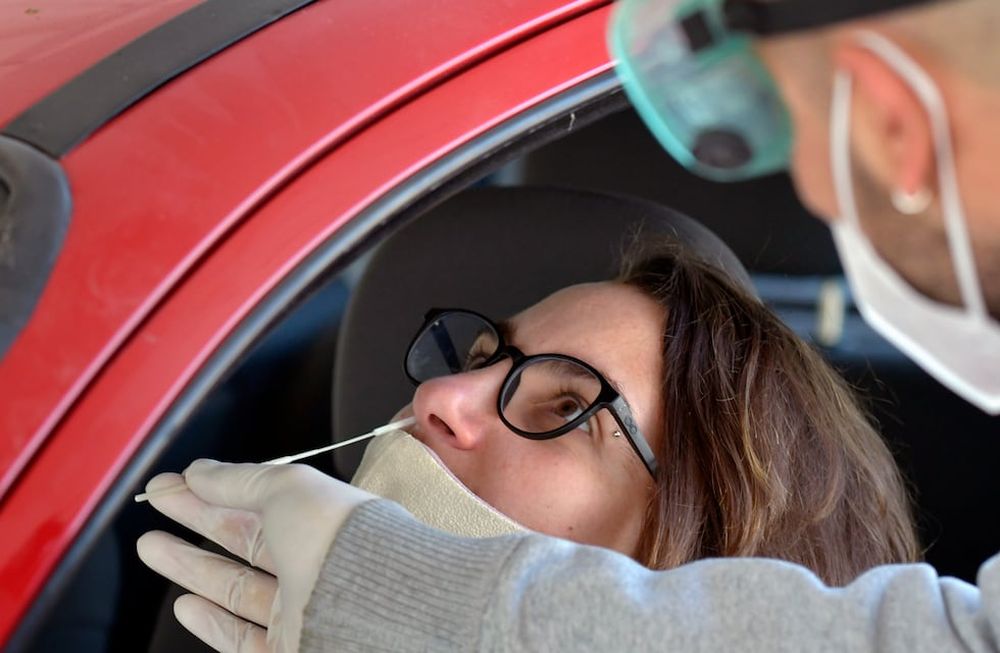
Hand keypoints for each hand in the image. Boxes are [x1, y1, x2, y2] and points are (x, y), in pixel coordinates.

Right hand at [137, 459, 375, 651]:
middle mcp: (316, 565)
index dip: (216, 489)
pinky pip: (243, 639)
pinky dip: (211, 622)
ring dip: (191, 567)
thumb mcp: (288, 488)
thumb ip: (241, 479)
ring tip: (151, 545)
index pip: (262, 502)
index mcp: (325, 521)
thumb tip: (202, 471)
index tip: (175, 481)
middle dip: (196, 520)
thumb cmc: (341, 541)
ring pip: (237, 588)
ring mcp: (301, 610)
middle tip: (156, 504)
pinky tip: (185, 604)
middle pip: (246, 540)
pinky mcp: (288, 650)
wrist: (369, 610)